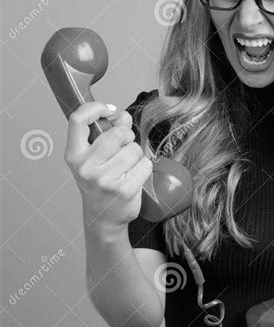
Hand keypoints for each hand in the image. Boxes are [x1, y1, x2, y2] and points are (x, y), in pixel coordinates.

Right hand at [64, 102, 152, 232]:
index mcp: (74, 156)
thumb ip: (109, 133)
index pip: (78, 120)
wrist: (103, 218)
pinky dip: (145, 168)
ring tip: (127, 168)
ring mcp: (105, 180)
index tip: (110, 110)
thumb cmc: (99, 184)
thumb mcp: (96, 158)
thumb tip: (123, 115)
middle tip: (124, 150)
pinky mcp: (124, 190)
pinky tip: (135, 177)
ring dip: (137, 155)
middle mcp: (86, 168)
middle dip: (127, 137)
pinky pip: (145, 164)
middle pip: (117, 133)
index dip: (95, 108)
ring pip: (134, 149)